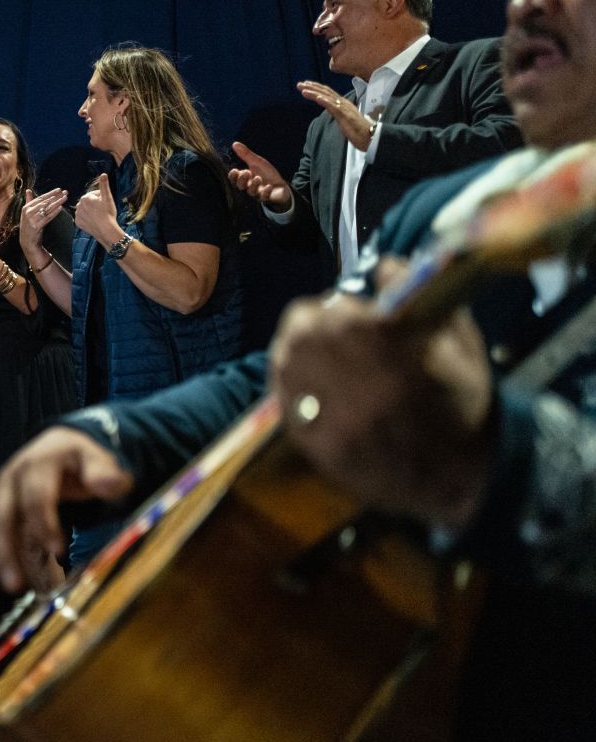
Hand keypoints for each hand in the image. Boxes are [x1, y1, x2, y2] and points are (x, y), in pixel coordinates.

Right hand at [0, 426, 134, 593]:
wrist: (58, 450)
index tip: (57, 550)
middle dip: (6, 550)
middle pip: (2, 515)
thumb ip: (105, 472)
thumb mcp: (96, 459)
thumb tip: (111, 483)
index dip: (43, 523)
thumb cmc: (79, 459)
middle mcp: (10, 478)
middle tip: (15, 584)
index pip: (36, 496)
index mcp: (37, 464)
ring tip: (7, 587)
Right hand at [20, 188, 68, 250]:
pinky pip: (47, 217)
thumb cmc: (29, 226)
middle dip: (56, 197)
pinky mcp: (36, 226)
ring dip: (57, 203)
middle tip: (65, 192)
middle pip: (45, 202)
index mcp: (26, 207)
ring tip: (65, 198)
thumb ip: (29, 201)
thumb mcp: (27, 213)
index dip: (50, 193)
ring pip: (47, 209)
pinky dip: (54, 212)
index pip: (40, 198)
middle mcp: (28, 212)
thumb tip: (28, 190)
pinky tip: (60, 208)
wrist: (27, 241)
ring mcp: (32, 219)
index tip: (59, 189)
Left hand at [73, 173, 120, 244]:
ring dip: (90, 211)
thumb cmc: (108, 213)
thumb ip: (104, 185)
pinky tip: (94, 221)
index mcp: (85, 198)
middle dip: (95, 204)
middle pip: (89, 202)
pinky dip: (87, 219)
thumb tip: (103, 174)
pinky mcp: (77, 223)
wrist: (106, 230)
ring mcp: (77, 214)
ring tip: (99, 216)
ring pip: (85, 210)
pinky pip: (82, 218)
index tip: (105, 204)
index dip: (101, 198)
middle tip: (103, 210)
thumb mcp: (107, 198)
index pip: (94, 195)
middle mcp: (78, 205)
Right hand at [228, 142, 292, 210]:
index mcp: (245, 178)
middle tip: (247, 172)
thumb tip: (235, 143)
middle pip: (240, 186)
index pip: (234, 179)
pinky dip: (266, 192)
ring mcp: (257, 193)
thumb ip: (246, 154)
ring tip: (258, 178)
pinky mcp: (267, 198)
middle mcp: (249, 186)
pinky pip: (264, 197)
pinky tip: (269, 186)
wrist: (280, 185)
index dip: (233, 176)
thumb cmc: (266, 174)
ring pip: (251, 192)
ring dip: (253, 185)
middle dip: (242, 180)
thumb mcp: (257, 162)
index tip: (235, 170)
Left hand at [269, 265, 493, 530]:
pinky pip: (280, 390)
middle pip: (305, 320)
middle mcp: (336, 358)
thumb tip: (382, 266)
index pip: (341, 297)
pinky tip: (318, 392)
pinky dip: (294, 384)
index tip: (364, 313)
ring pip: (286, 352)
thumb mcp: (458, 337)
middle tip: (346, 340)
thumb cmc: (460, 402)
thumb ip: (416, 292)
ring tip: (332, 367)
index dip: (353, 303)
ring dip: (304, 351)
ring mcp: (314, 397)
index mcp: (379, 329)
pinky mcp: (302, 432)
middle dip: (324, 323)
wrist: (455, 475)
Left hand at [298, 81, 376, 151]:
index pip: (328, 93)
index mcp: (343, 104)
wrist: (371, 137)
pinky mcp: (346, 115)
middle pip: (326, 92)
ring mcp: (345, 108)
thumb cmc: (358, 130)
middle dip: (312, 87)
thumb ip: (337, 113)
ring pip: (328, 97)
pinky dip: (325, 101)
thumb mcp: (344, 119)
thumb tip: (330, 110)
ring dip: (315, 92)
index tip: (305, 85)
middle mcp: (343, 103)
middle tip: (299, 84)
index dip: (316, 88)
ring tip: (303, 89)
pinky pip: (334, 107)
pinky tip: (317, 98)